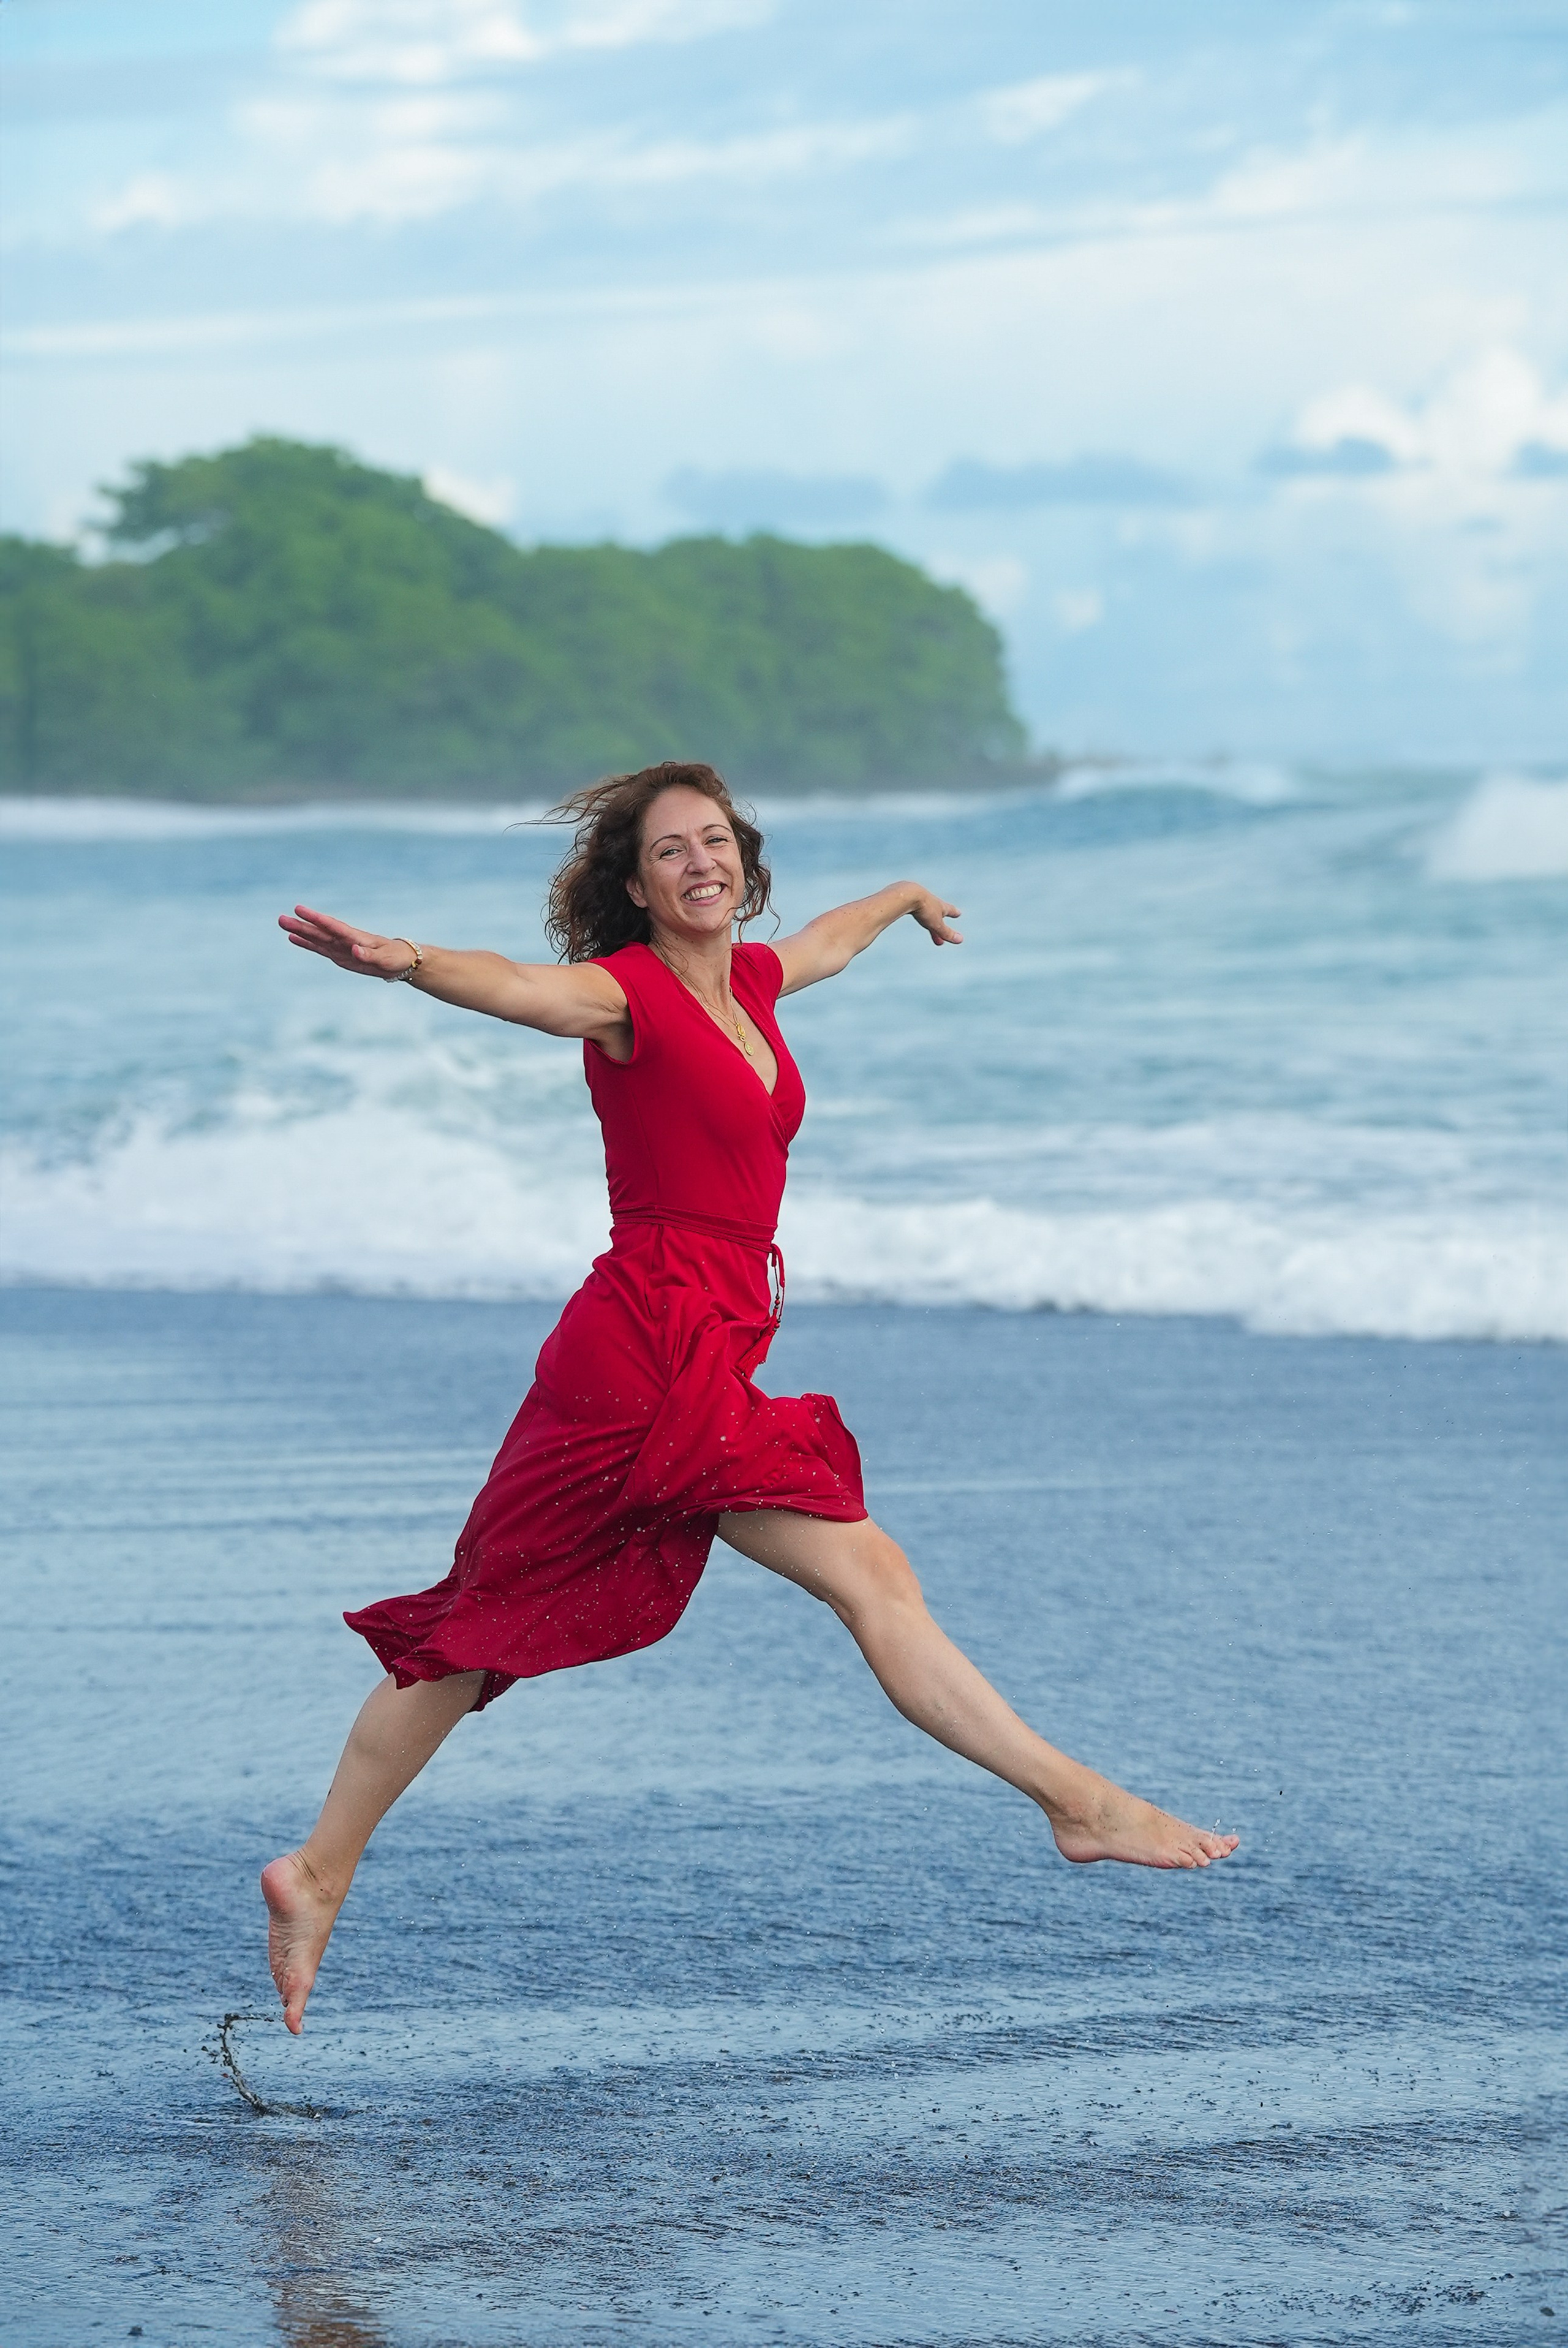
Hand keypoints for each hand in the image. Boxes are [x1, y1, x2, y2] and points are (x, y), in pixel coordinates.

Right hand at [279, 904, 417, 976]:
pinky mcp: (340, 956)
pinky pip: (320, 949)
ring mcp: (341, 947)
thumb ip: (369, 955)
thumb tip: (354, 949)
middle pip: (320, 932)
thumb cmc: (395, 957)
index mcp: (356, 938)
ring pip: (317, 939)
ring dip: (300, 932)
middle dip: (301, 925)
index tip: (299, 910)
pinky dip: (307, 944)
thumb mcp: (385, 959)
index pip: (333, 926)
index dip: (316, 919)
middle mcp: (345, 940)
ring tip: (282, 924)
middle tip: (281, 918)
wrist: (400, 962)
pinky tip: (293, 938)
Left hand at [909, 889, 962, 945]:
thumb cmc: (923, 908)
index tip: (958, 913)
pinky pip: (909, 905)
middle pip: (935, 912)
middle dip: (938, 921)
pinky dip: (910, 909)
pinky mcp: (905, 897)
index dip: (954, 913)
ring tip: (923, 919)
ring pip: (923, 908)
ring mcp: (917, 897)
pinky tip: (904, 910)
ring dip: (925, 916)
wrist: (906, 894)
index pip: (949, 910)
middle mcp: (929, 899)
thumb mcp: (936, 924)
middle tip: (940, 928)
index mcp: (939, 905)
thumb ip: (947, 933)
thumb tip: (960, 940)